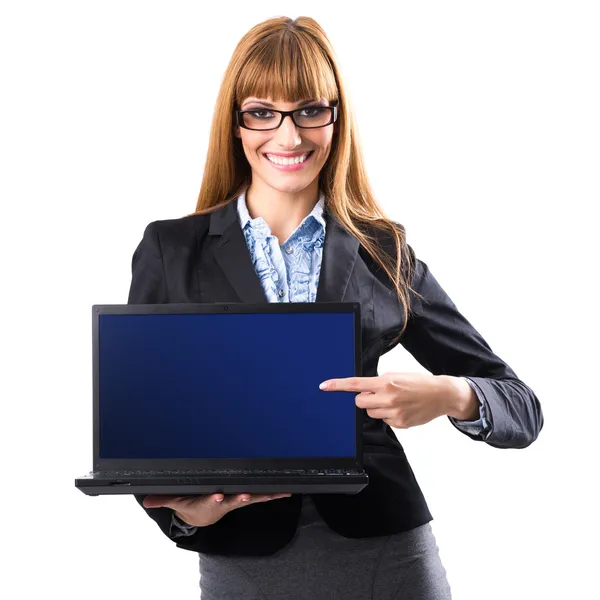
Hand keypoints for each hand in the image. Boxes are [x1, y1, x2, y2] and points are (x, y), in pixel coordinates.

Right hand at [143, 493, 291, 527]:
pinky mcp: (244, 499)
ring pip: (252, 498)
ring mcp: (236, 501)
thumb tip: (146, 500)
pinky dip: (272, 494)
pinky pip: (260, 496)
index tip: (219, 496)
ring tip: (279, 492)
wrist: (201, 517)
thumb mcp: (177, 501)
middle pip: (234, 500)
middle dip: (241, 498)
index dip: (215, 498)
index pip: (212, 500)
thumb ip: (163, 498)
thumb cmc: (191, 505)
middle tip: (248, 496)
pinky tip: (285, 491)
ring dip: (265, 496)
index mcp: (209, 502)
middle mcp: (225, 503)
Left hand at [319, 372, 450, 428]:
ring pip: (370, 413)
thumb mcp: (397, 376)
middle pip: (359, 402)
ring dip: (376, 408)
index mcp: (386, 382)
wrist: (441, 394)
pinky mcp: (399, 423)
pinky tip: (400, 409)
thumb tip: (363, 390)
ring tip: (393, 401)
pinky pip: (383, 420)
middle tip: (377, 394)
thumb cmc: (418, 382)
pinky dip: (388, 416)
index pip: (356, 384)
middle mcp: (388, 398)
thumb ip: (379, 382)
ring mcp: (393, 412)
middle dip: (364, 399)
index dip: (337, 385)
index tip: (324, 386)